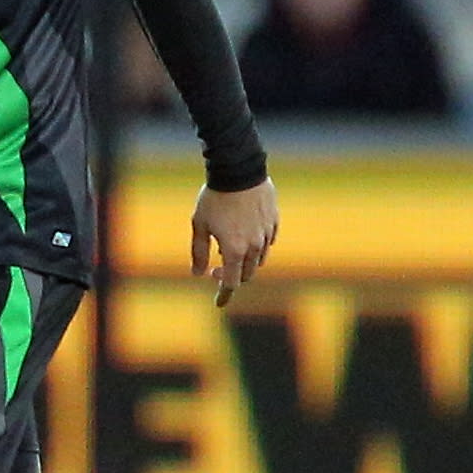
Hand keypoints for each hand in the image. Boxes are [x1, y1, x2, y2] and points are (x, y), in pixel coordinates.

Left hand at [191, 177, 278, 308]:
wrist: (238, 169)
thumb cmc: (214, 198)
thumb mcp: (200, 225)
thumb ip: (199, 252)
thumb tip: (198, 274)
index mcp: (234, 250)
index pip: (231, 282)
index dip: (224, 294)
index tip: (218, 303)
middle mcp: (254, 246)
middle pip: (246, 274)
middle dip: (231, 276)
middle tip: (214, 270)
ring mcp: (267, 234)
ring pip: (259, 259)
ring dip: (244, 262)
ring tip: (228, 248)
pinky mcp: (274, 221)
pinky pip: (268, 242)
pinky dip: (257, 246)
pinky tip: (245, 236)